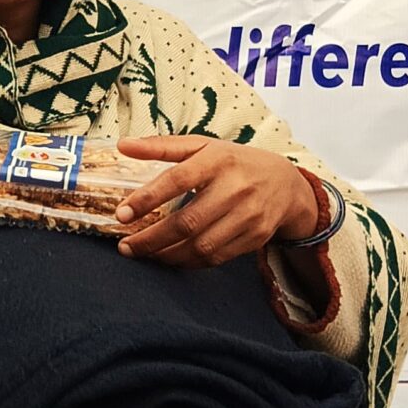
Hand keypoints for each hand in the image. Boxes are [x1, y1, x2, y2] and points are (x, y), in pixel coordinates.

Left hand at [114, 136, 316, 268]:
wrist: (285, 183)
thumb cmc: (233, 162)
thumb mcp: (202, 146)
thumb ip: (161, 146)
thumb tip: (123, 145)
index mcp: (218, 160)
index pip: (177, 180)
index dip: (148, 198)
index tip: (122, 214)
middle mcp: (235, 189)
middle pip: (187, 222)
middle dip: (151, 239)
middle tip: (125, 246)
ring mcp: (248, 216)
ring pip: (201, 246)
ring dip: (166, 255)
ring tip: (143, 253)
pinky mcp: (255, 237)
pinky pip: (215, 257)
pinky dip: (188, 261)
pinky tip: (170, 257)